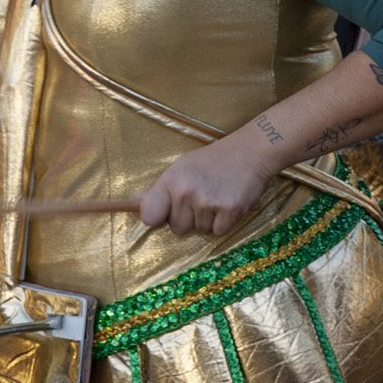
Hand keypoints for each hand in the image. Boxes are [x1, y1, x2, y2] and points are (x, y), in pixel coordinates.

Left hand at [140, 138, 279, 235]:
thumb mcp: (182, 167)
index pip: (149, 215)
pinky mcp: (230, 210)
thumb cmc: (214, 160)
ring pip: (200, 231)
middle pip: (178, 228)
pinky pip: (219, 232)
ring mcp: (208, 202)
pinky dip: (225, 222)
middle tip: (202, 198)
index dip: (157, 218)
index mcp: (171, 180)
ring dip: (209, 220)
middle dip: (189, 219)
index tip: (164, 214)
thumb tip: (130, 204)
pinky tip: (228, 203)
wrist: (251, 151)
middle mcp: (187, 192)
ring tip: (218, 197)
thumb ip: (160, 189)